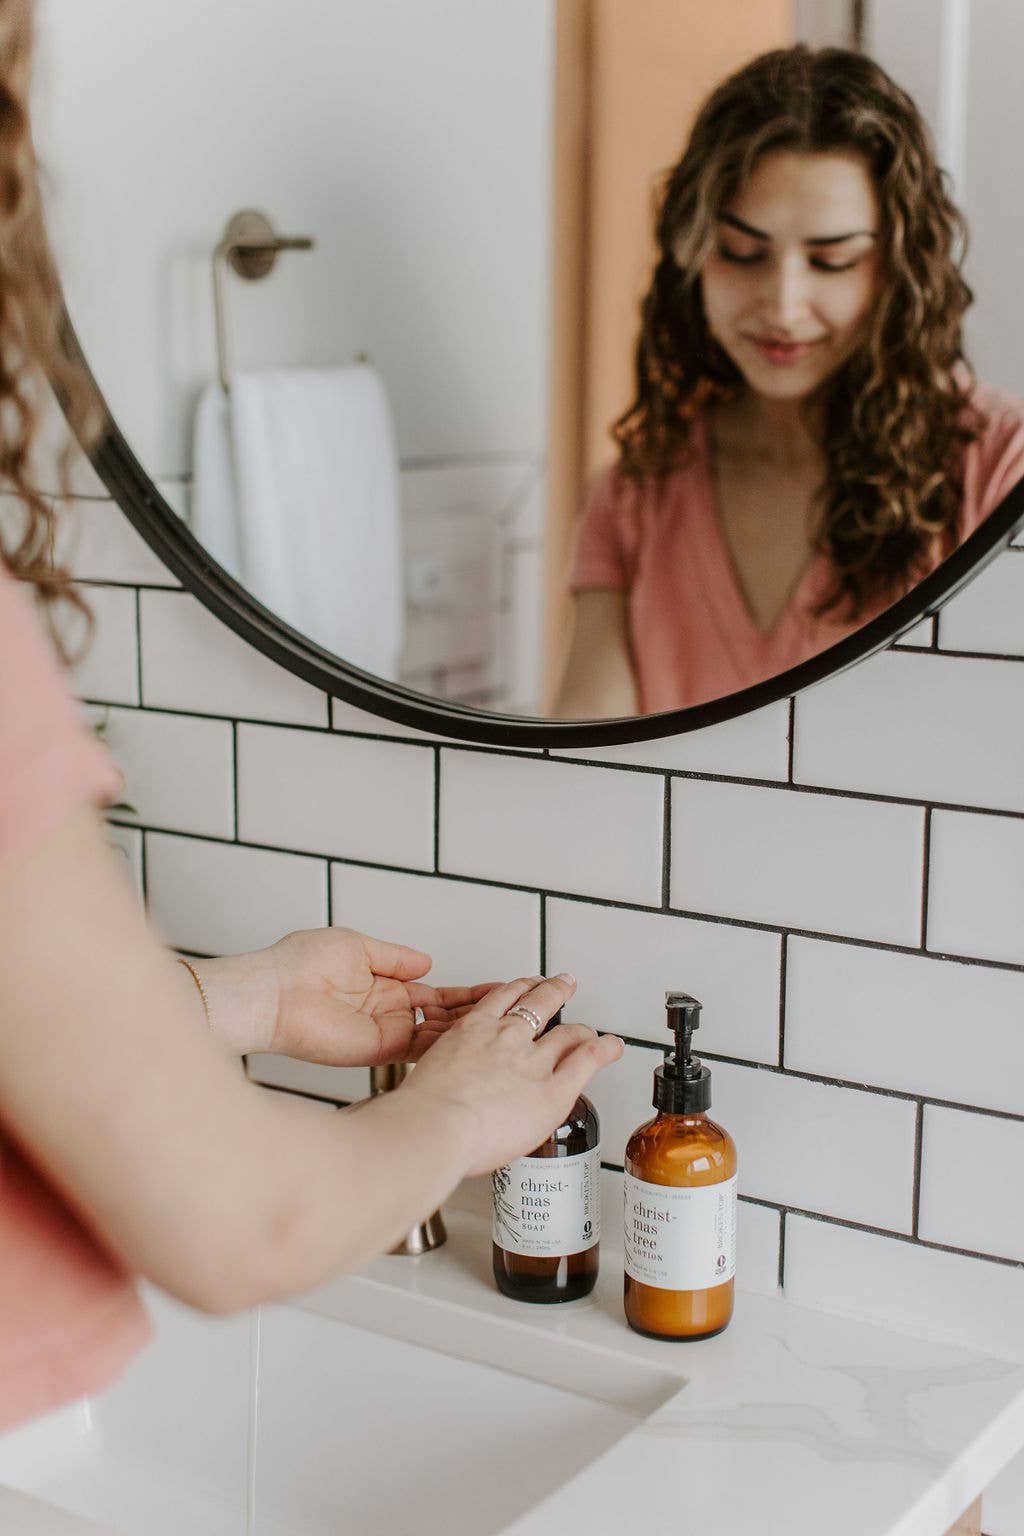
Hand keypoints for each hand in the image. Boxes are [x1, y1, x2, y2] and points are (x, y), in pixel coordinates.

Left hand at [197, 928, 494, 1063]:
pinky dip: (445, 1044)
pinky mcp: (378, 1051)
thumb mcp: (357, 945)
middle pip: (443, 1016)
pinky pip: (419, 1048)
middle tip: (514, 1011)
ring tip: (506, 1026)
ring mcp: (385, 1032)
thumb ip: (395, 957)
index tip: (497, 988)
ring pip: (437, 1034)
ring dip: (468, 1030)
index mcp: (384, 984)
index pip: (436, 992)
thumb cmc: (299, 964)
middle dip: (477, 1014)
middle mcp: (389, 1011)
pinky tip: (473, 1040)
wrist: (272, 993)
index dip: (466, 992)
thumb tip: (427, 961)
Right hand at [399, 972, 623, 1175]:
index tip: (525, 988)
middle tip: (562, 985)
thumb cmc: (421, 1113)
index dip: (519, 990)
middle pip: (539, 1003)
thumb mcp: (423, 1079)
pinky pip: (588, 1059)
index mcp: (472, 1031)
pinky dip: (605, 1049)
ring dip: (582, 1028)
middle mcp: (506, 1037)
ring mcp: (533, 1060)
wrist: (435, 1125)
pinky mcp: (553, 1088)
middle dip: (553, 991)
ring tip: (590, 1028)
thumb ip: (441, 1080)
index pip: (502, 999)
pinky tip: (614, 1046)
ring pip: (567, 1031)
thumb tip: (443, 1097)